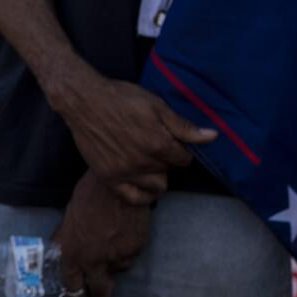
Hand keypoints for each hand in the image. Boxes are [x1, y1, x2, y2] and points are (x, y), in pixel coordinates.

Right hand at [52, 70, 214, 200]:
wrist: (84, 101)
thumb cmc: (121, 98)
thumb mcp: (156, 105)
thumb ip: (183, 126)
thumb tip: (213, 137)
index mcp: (158, 144)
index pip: (184, 159)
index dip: (181, 149)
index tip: (173, 142)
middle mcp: (143, 162)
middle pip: (170, 171)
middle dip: (168, 160)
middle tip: (156, 146)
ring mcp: (125, 172)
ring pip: (156, 186)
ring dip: (157, 175)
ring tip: (148, 161)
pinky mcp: (108, 177)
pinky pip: (133, 197)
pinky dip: (143, 195)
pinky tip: (143, 184)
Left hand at [53, 172, 150, 296]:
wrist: (117, 185)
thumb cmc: (89, 196)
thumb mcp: (69, 217)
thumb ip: (65, 238)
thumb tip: (58, 248)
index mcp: (72, 253)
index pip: (72, 285)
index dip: (77, 290)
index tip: (81, 290)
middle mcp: (94, 261)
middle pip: (100, 293)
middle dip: (101, 295)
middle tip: (102, 291)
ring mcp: (117, 257)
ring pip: (119, 269)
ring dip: (116, 261)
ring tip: (115, 239)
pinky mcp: (135, 250)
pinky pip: (132, 255)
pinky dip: (129, 247)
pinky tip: (126, 230)